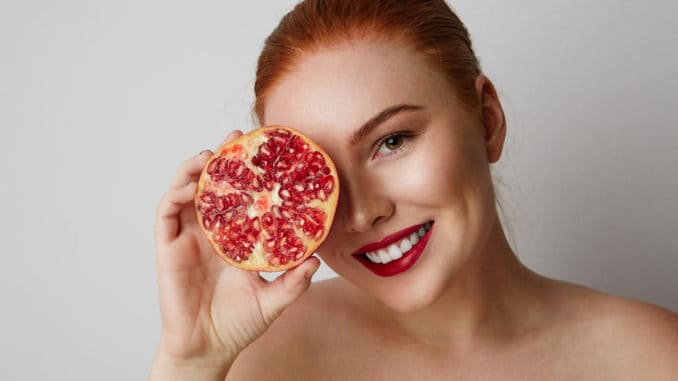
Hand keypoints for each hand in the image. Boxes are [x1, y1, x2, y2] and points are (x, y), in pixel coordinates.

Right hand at [150, 130, 320, 379]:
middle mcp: (211, 232)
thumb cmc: (238, 324)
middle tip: (238, 137)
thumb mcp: (274, 300)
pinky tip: (191, 186)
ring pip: (186, 191)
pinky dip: (175, 194)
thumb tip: (316, 260)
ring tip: (211, 154)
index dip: (249, 173)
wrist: (208, 349)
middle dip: (222, 158)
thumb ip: (294, 282)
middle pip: (213, 185)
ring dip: (195, 168)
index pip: (241, 196)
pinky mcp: (168, 248)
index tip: (265, 151)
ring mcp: (188, 237)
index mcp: (235, 238)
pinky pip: (166, 213)